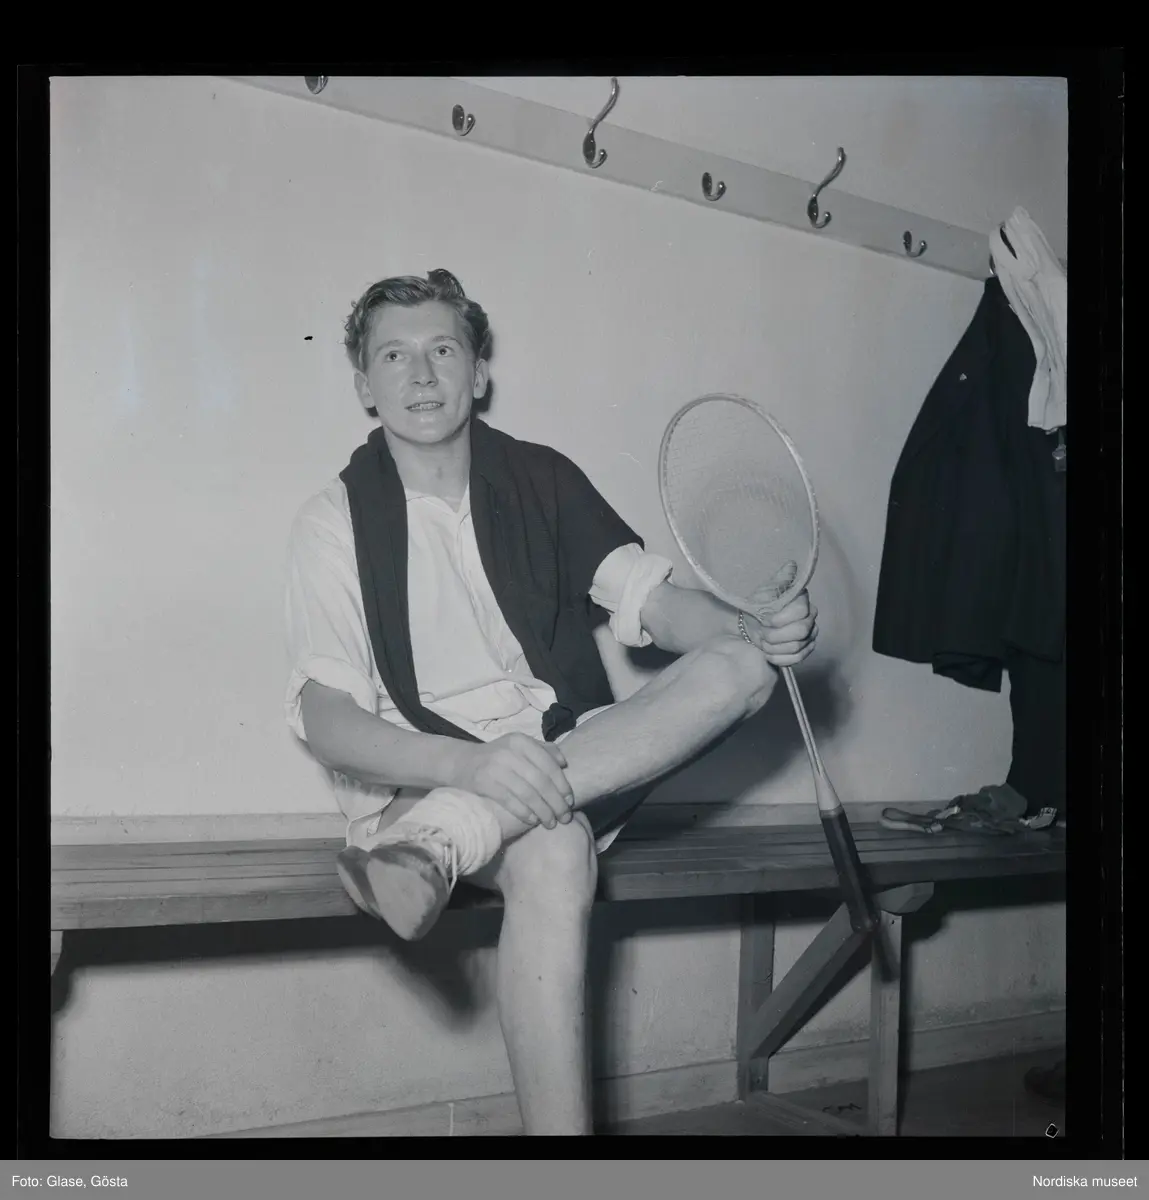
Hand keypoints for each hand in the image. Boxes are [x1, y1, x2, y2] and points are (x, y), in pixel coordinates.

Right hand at [455, 734, 574, 829]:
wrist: (461, 763)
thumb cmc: (497, 758)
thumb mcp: (518, 748)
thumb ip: (542, 751)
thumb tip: (564, 762)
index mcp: (521, 741)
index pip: (549, 764)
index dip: (562, 784)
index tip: (570, 801)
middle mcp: (509, 751)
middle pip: (541, 781)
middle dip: (556, 802)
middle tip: (565, 817)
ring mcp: (495, 767)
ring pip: (527, 793)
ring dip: (543, 811)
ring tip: (551, 823)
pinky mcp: (484, 782)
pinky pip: (510, 800)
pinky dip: (524, 812)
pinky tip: (533, 820)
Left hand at [741, 561, 818, 667]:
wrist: (752, 626)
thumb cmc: (758, 606)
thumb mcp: (764, 591)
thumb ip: (779, 580)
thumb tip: (791, 565)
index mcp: (801, 599)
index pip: (800, 611)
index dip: (780, 619)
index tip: (765, 620)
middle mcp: (811, 616)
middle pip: (801, 631)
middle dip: (776, 635)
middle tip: (762, 633)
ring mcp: (810, 634)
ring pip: (797, 647)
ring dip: (774, 647)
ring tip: (763, 642)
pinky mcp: (806, 650)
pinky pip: (796, 659)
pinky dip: (778, 658)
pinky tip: (768, 653)